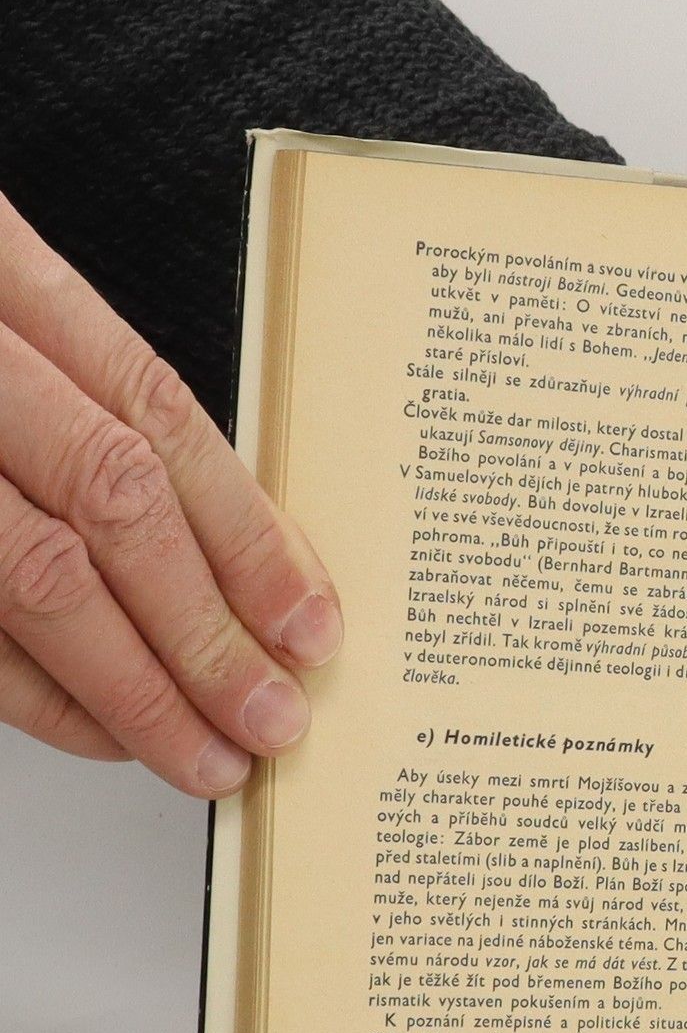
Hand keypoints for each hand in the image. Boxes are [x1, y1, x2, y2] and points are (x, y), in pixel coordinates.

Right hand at [0, 193, 340, 795]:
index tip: (309, 622)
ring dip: (132, 687)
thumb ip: (102, 407)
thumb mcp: (6, 312)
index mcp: (1, 281)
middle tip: (273, 716)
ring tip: (208, 751)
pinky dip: (40, 694)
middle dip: (205, 630)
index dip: (248, 532)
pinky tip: (107, 730)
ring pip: (34, 581)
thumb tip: (249, 553)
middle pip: (111, 505)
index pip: (158, 418)